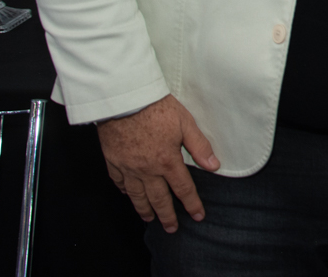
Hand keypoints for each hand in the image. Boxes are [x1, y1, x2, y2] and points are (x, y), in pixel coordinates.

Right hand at [97, 94, 219, 232]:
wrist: (124, 98)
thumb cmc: (155, 107)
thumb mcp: (185, 122)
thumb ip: (199, 146)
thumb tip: (213, 165)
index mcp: (167, 161)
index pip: (183, 189)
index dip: (192, 204)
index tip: (197, 215)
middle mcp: (147, 169)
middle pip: (159, 199)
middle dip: (167, 216)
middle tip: (171, 228)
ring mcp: (128, 167)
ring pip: (137, 195)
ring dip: (145, 209)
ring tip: (150, 218)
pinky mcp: (113, 160)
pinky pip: (119, 182)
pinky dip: (125, 191)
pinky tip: (128, 195)